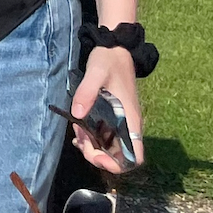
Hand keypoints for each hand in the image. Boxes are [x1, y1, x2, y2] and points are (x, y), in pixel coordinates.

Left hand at [69, 45, 143, 175]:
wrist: (114, 48)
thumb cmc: (108, 60)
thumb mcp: (96, 73)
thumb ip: (87, 92)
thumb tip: (77, 116)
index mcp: (131, 120)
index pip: (135, 158)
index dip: (118, 165)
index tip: (96, 155)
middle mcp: (129, 126)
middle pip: (120, 158)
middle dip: (98, 156)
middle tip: (80, 140)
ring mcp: (122, 123)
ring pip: (111, 149)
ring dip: (93, 147)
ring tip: (77, 133)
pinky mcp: (114, 118)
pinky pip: (105, 137)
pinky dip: (92, 139)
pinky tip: (79, 130)